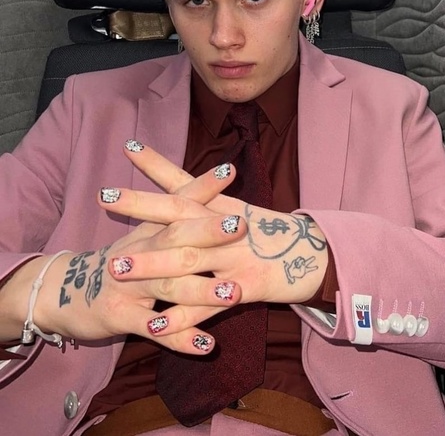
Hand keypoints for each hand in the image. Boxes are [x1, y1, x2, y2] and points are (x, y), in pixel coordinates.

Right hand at [0, 165, 242, 354]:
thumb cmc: (118, 262)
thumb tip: (206, 192)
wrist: (63, 291)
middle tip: (240, 225)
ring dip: (202, 289)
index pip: (177, 202)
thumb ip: (170, 221)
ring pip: (168, 284)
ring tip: (234, 293)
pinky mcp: (119, 316)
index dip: (202, 187)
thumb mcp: (140, 236)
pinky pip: (152, 328)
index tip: (230, 170)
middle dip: (207, 232)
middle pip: (174, 238)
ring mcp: (128, 284)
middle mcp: (139, 251)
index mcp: (148, 230)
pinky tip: (206, 345)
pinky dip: (179, 338)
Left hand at [101, 144, 327, 320]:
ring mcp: (237, 257)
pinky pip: (210, 306)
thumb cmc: (269, 230)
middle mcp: (228, 227)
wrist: (314, 256)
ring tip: (117, 268)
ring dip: (152, 264)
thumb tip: (174, 173)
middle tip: (103, 199)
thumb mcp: (237, 207)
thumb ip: (205, 193)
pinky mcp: (249, 288)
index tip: (127, 148)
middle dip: (141, 207)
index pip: (186, 182)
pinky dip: (183, 317)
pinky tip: (156, 324)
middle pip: (181, 214)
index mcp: (224, 206)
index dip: (156, 166)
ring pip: (190, 260)